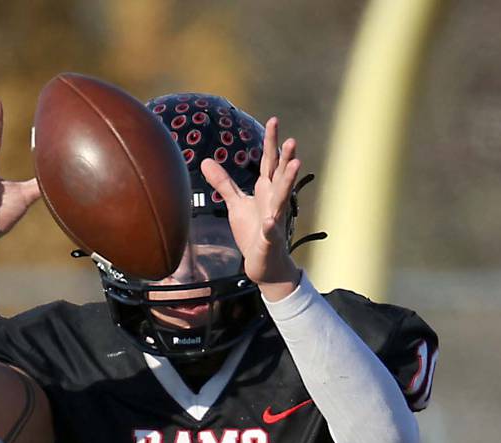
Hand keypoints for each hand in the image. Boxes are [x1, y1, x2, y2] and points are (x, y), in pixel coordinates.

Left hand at [201, 117, 301, 298]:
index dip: (271, 142)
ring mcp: (274, 221)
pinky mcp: (269, 241)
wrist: (263, 263)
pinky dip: (271, 228)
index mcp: (267, 190)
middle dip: (286, 158)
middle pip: (280, 176)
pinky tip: (269, 222)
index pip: (270, 162)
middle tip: (292, 140)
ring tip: (295, 165)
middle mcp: (274, 202)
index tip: (274, 120)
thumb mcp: (236, 204)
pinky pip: (271, 233)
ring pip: (282, 199)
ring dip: (288, 183)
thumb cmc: (253, 231)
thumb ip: (224, 182)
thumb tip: (205, 160)